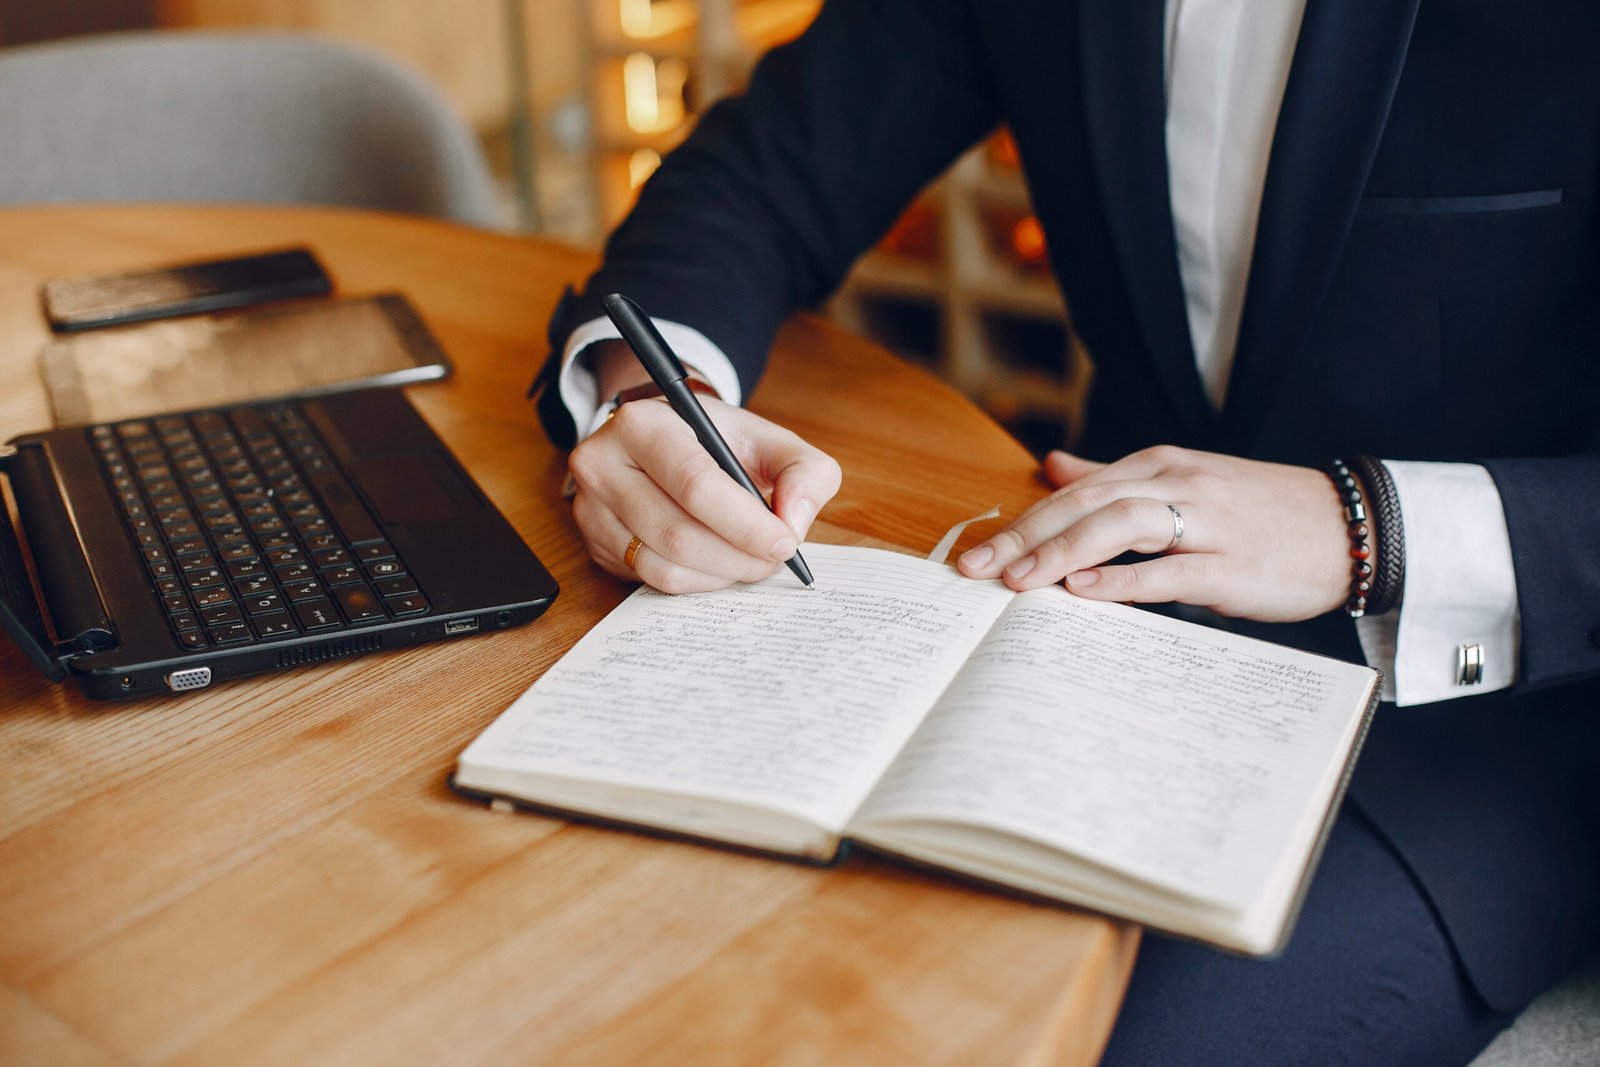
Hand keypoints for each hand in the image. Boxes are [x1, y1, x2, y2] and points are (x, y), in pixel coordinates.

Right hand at [568, 395, 840, 591]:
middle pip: (678, 533)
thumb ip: (803, 471)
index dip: (746, 523)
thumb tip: (794, 522)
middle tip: (775, 559)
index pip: (695, 484)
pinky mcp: (597, 545)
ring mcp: (592, 509)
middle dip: (739, 557)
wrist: (667, 442)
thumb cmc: (718, 442)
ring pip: (665, 566)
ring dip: (722, 575)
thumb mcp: (769, 439)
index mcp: (643, 423)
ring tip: (752, 561)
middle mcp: (603, 464)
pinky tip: (721, 565)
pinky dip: (699, 583)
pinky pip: (653, 582)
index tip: (785, 542)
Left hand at [957, 445, 1352, 621]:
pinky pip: (1170, 569)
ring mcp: (1206, 522)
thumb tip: (1052, 466)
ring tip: (1017, 581)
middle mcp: (1176, 483)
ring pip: (1122, 524)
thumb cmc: (1256, 513)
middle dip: (1024, 536)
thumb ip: (1113, 478)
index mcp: (1158, 466)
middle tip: (974, 570)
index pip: (1074, 491)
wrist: (1350, 527)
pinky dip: (1124, 580)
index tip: (972, 555)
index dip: (1020, 522)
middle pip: (1085, 503)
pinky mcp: (1231, 565)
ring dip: (1064, 551)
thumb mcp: (1180, 483)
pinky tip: (1083, 593)